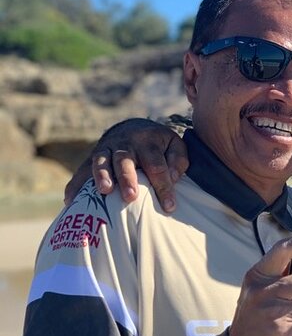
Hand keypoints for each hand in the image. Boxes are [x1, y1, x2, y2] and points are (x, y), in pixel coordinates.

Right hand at [64, 118, 187, 211]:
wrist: (132, 128)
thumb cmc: (158, 144)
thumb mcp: (174, 146)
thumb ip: (178, 161)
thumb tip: (172, 178)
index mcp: (148, 141)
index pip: (157, 165)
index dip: (163, 186)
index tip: (169, 207)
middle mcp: (125, 143)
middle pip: (126, 161)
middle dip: (127, 178)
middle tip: (131, 197)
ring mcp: (107, 148)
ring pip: (102, 161)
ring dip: (101, 176)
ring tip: (104, 191)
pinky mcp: (93, 157)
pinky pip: (81, 170)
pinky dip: (76, 184)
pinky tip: (70, 200)